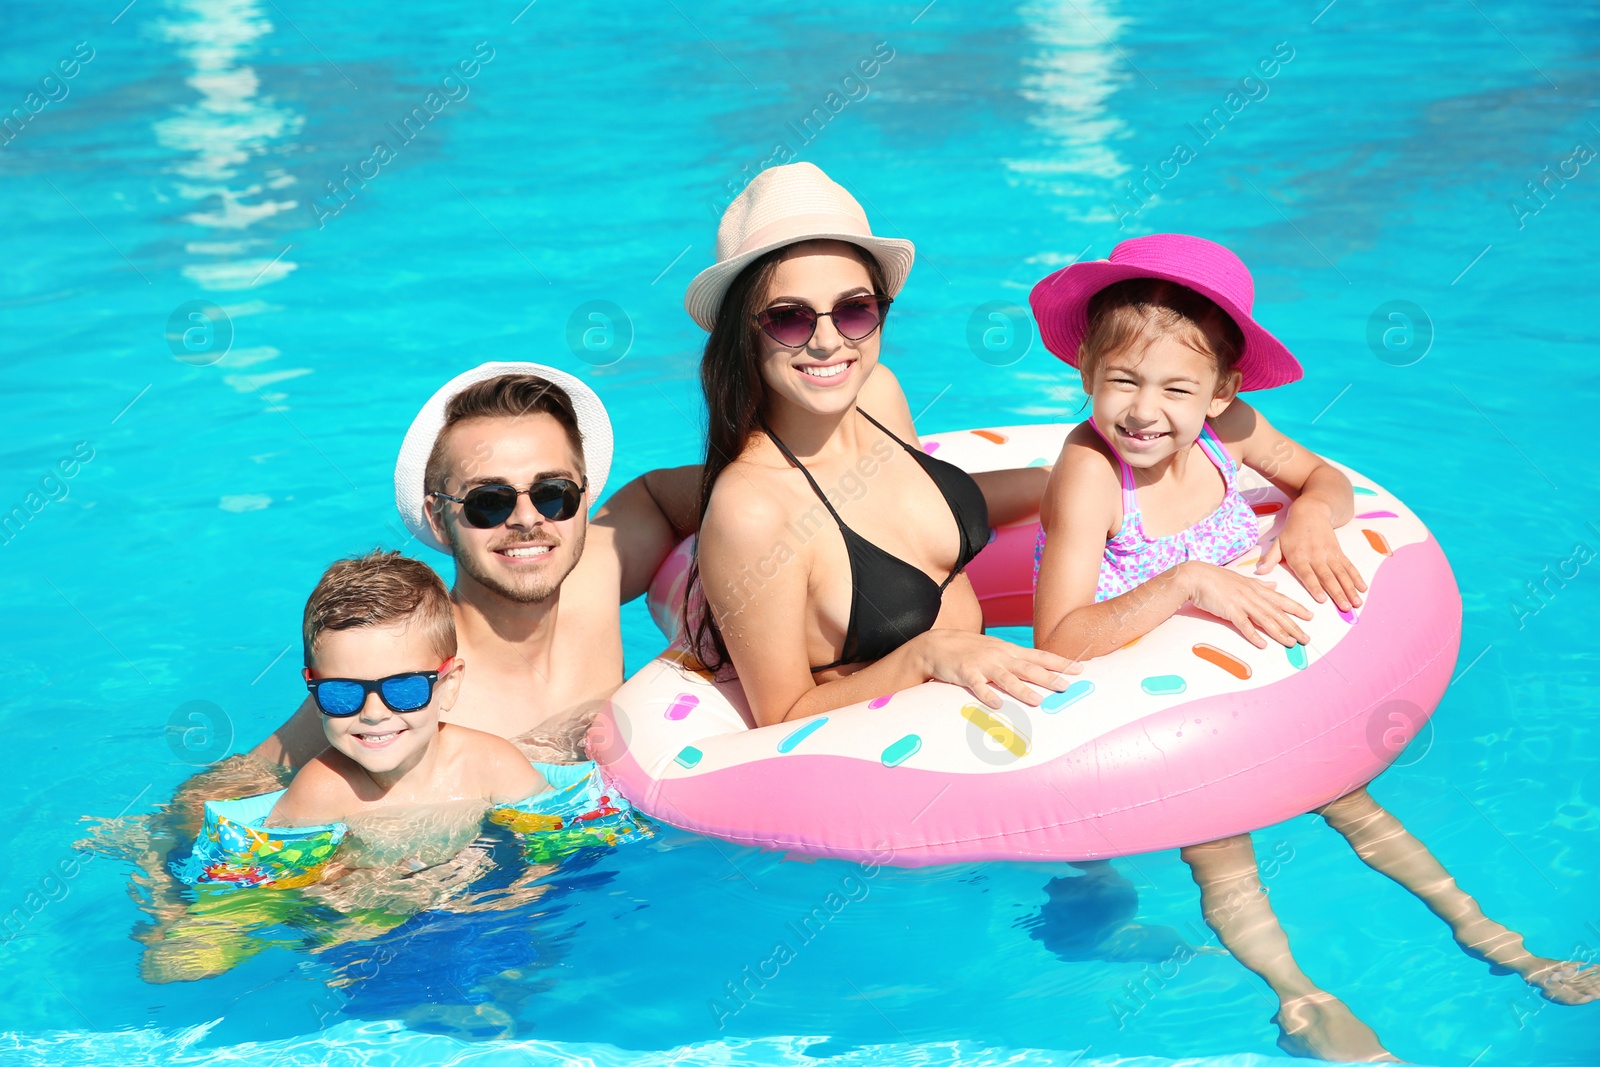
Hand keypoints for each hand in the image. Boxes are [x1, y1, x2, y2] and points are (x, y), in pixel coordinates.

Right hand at [913, 630, 1079, 708]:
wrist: (937, 644)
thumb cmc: (970, 650)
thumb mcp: (996, 651)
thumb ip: (1015, 661)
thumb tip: (1038, 672)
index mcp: (1009, 651)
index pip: (1040, 656)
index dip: (1060, 662)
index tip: (1080, 669)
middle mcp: (1000, 656)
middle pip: (1028, 667)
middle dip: (1049, 677)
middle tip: (1066, 686)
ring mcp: (983, 664)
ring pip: (1006, 678)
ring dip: (1022, 690)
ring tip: (1037, 701)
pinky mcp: (966, 672)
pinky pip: (978, 686)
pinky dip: (987, 695)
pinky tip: (997, 705)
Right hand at [1184, 561, 1313, 648]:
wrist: (1195, 576)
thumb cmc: (1215, 578)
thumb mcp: (1240, 579)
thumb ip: (1258, 584)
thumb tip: (1273, 585)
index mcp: (1255, 587)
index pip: (1280, 599)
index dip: (1296, 608)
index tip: (1310, 616)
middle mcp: (1252, 595)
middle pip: (1277, 612)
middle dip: (1294, 626)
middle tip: (1306, 638)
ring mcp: (1242, 602)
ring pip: (1266, 619)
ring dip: (1280, 632)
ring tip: (1291, 643)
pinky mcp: (1230, 610)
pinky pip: (1244, 625)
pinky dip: (1254, 635)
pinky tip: (1263, 644)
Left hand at [1256, 504, 1367, 611]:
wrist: (1311, 511)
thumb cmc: (1292, 531)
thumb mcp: (1278, 542)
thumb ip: (1270, 559)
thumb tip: (1259, 572)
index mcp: (1299, 556)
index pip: (1307, 574)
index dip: (1315, 586)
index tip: (1322, 600)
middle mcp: (1316, 556)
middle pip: (1328, 577)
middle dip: (1337, 593)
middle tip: (1345, 608)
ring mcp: (1329, 554)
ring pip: (1341, 574)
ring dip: (1350, 589)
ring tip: (1357, 603)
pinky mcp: (1338, 552)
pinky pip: (1349, 566)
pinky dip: (1356, 577)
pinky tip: (1363, 588)